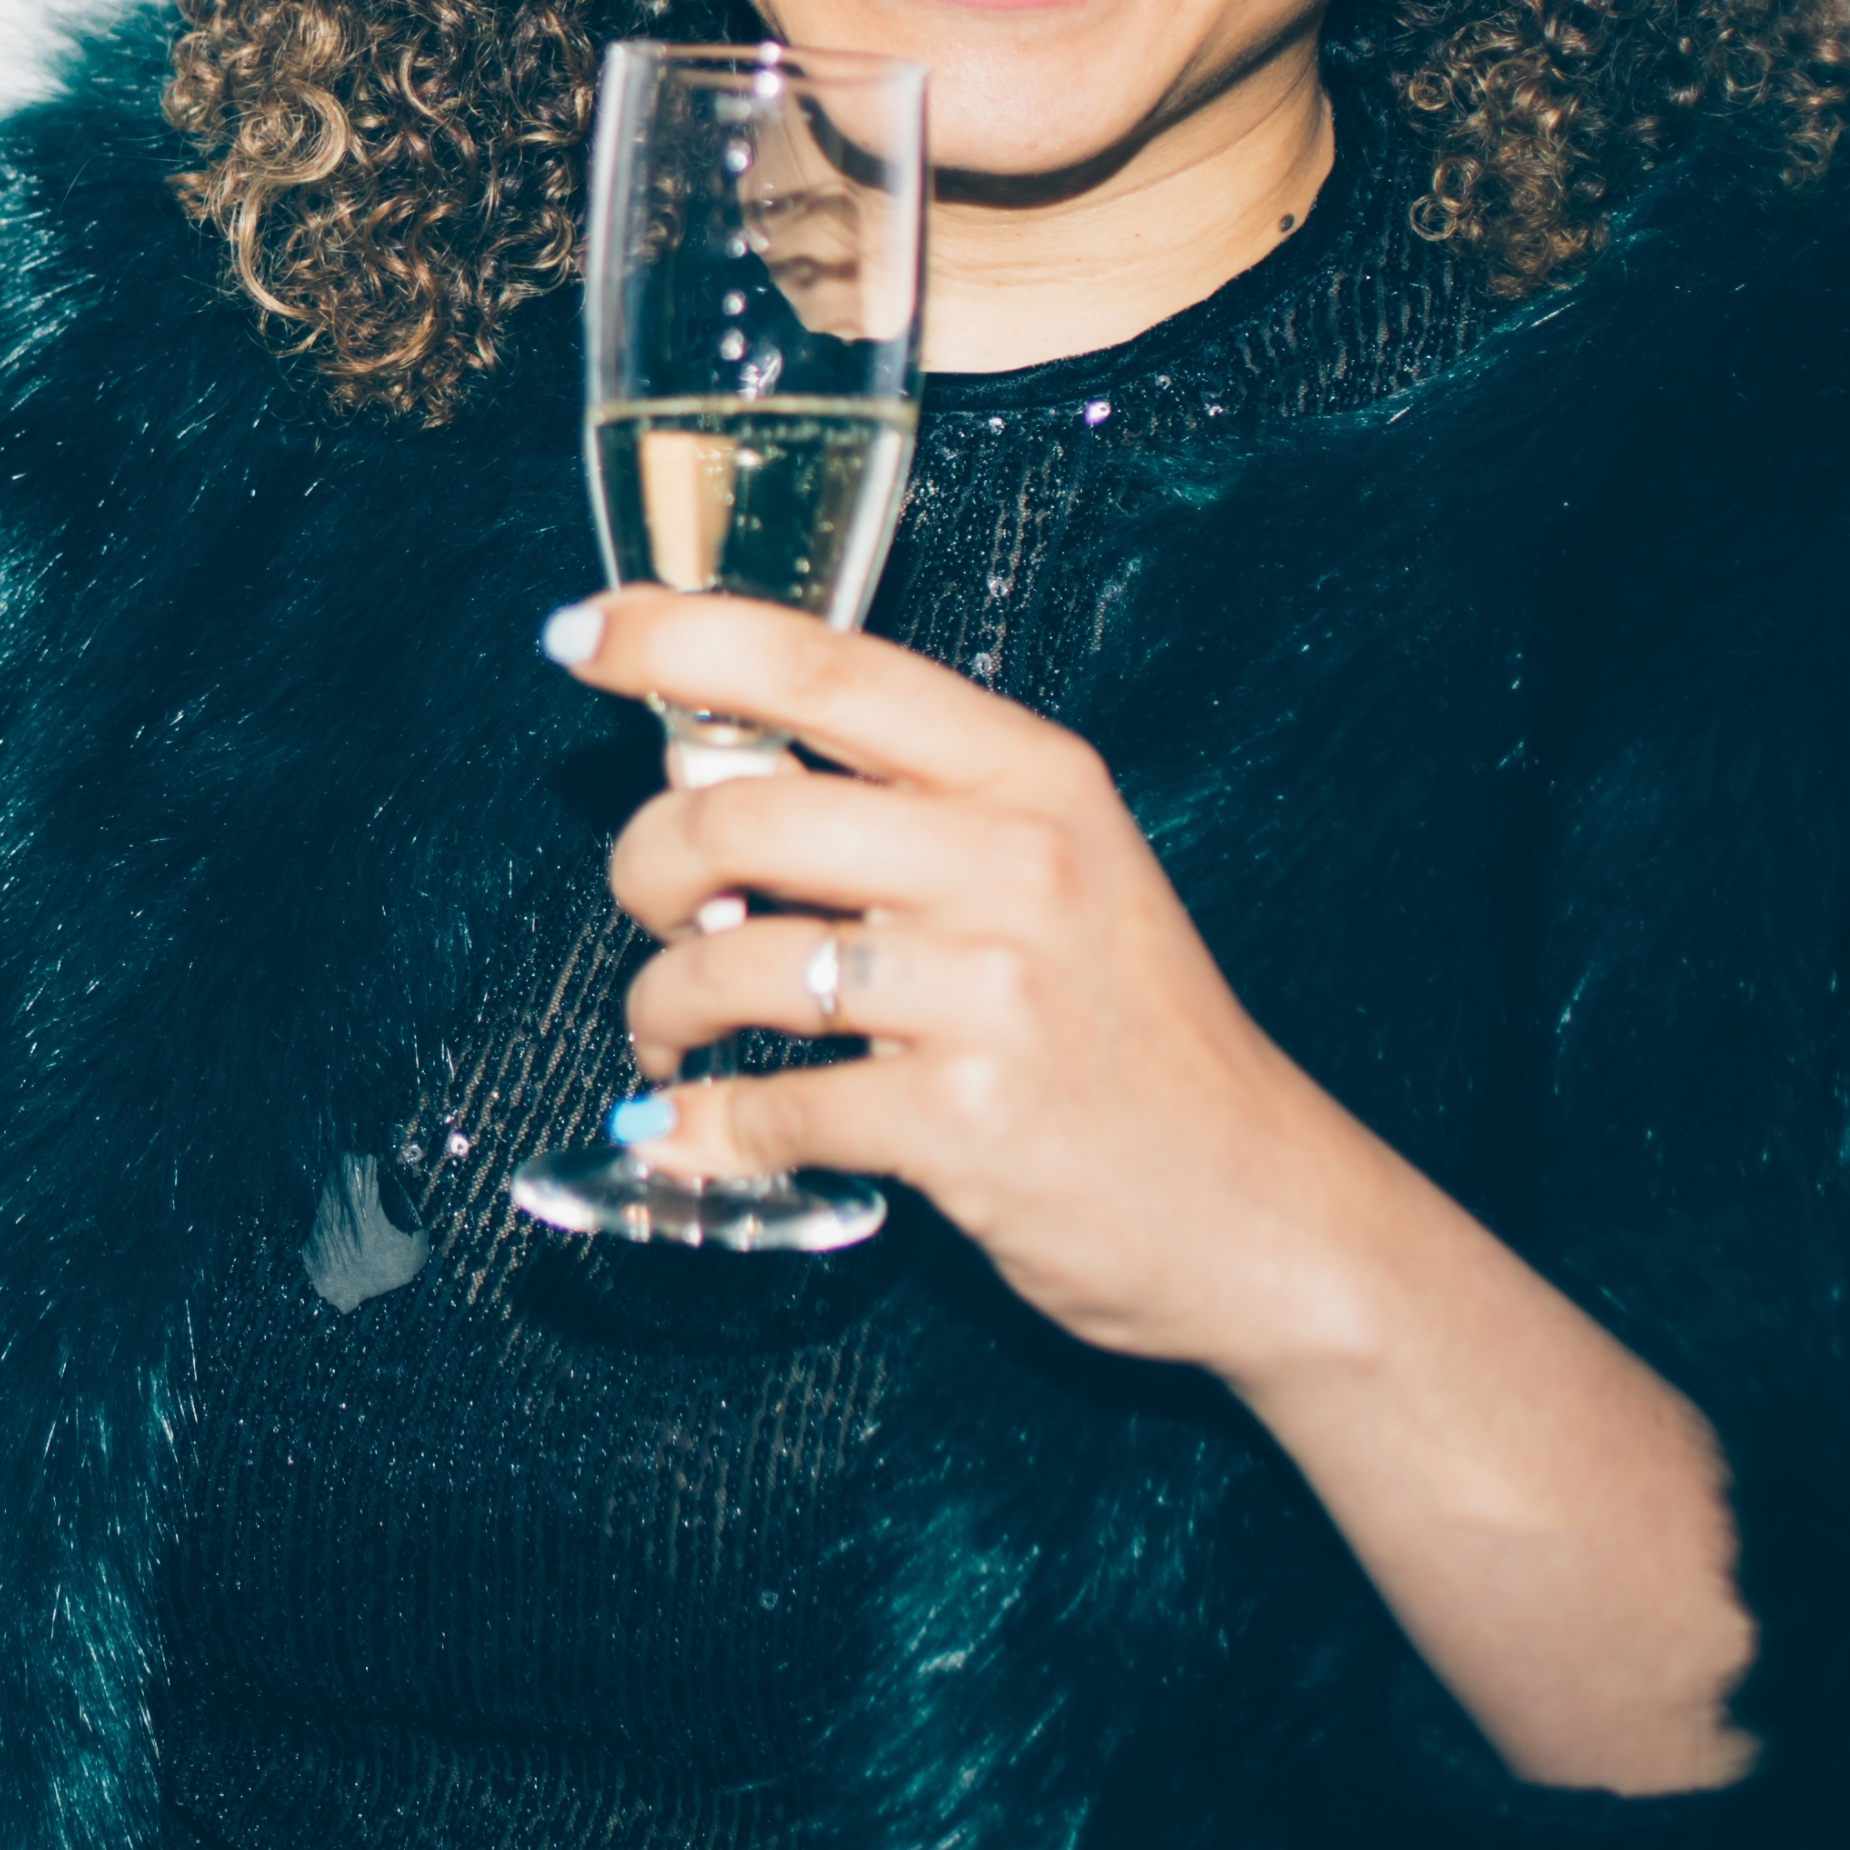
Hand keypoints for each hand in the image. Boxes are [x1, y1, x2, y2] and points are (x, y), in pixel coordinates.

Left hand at [563, 591, 1385, 1377]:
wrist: (1266, 1215)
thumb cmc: (1136, 1041)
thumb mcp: (1056, 876)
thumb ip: (906, 812)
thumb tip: (706, 773)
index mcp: (1031, 779)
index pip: (824, 667)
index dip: (681, 635)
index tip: (583, 634)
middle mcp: (1015, 863)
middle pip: (743, 813)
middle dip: (645, 864)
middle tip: (648, 909)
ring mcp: (991, 993)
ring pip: (733, 964)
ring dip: (661, 1007)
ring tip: (671, 1036)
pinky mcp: (964, 1119)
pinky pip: (771, 1105)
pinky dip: (703, 1126)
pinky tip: (691, 1130)